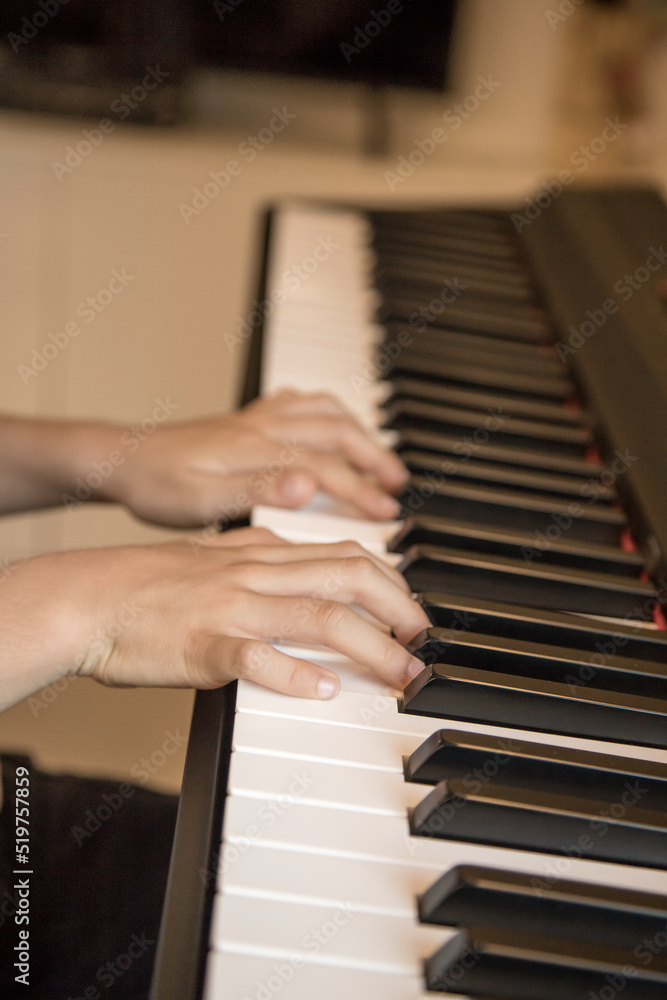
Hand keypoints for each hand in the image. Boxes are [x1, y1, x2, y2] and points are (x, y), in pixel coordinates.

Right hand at [4, 528, 428, 708]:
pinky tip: (326, 691)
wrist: (89, 598)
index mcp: (259, 554)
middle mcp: (255, 575)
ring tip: (402, 672)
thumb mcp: (212, 552)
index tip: (410, 608)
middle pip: (346, 578)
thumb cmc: (147, 582)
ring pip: (319, 616)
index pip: (342, 554)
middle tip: (421, 640)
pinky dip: (296, 674)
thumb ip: (258, 551)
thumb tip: (296, 553)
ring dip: (372, 646)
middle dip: (397, 608)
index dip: (389, 580)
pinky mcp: (205, 647)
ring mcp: (232, 610)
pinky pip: (257, 659)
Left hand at [108, 390, 407, 525]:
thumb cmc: (156, 487)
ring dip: (358, 432)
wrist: (121, 460)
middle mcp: (263, 427)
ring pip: (324, 413)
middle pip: (336, 433)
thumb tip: (308, 485)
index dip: (362, 492)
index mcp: (258, 450)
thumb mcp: (202, 501)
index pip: (327, 469)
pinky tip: (332, 423)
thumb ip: (257, 492)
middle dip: (373, 457)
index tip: (388, 513)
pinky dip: (328, 411)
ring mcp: (256, 419)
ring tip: (379, 457)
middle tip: (398, 484)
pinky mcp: (246, 418)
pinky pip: (300, 402)